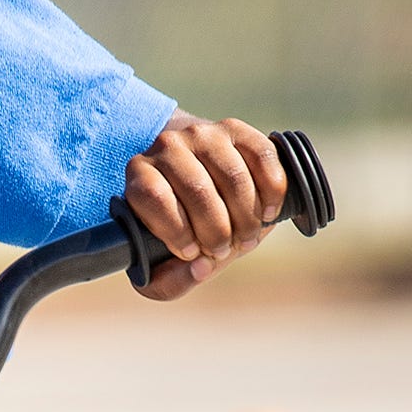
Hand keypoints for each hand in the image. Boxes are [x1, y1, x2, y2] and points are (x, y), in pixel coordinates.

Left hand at [123, 115, 285, 302]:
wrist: (196, 184)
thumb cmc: (176, 230)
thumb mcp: (160, 266)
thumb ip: (170, 281)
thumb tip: (200, 269)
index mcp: (140, 176)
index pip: (154, 198)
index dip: (177, 232)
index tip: (191, 253)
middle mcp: (167, 147)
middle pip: (198, 191)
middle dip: (218, 233)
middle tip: (224, 250)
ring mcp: (204, 134)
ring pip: (234, 177)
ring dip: (247, 217)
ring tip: (247, 237)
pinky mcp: (237, 130)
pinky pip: (263, 157)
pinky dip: (272, 191)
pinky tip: (268, 213)